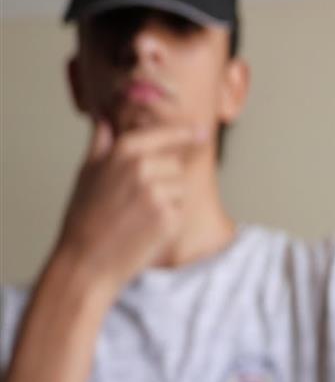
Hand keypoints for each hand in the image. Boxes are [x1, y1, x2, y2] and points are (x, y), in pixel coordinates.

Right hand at [53, 119, 207, 296]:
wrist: (86, 262)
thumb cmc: (85, 218)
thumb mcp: (87, 174)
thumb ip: (101, 144)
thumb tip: (105, 119)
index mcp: (123, 152)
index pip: (165, 134)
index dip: (185, 132)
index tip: (202, 130)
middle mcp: (142, 168)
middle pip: (175, 163)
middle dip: (163, 179)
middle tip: (135, 201)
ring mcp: (157, 193)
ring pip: (181, 186)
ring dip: (168, 199)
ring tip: (139, 215)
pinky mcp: (169, 217)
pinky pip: (181, 208)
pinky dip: (169, 218)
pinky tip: (146, 228)